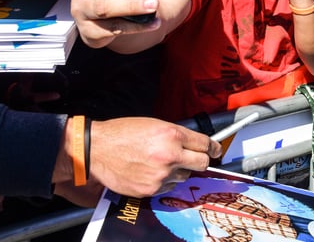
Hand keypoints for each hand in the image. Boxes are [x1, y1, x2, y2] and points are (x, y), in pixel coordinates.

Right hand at [88, 118, 220, 196]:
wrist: (98, 150)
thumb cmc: (123, 133)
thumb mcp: (155, 124)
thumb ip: (177, 135)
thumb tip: (194, 143)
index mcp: (172, 135)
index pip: (205, 144)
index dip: (213, 147)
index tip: (215, 150)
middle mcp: (170, 156)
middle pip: (202, 164)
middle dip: (201, 160)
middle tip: (194, 157)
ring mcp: (161, 175)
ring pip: (184, 176)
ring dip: (179, 171)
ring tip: (160, 162)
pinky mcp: (151, 189)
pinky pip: (168, 186)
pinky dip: (164, 180)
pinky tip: (150, 171)